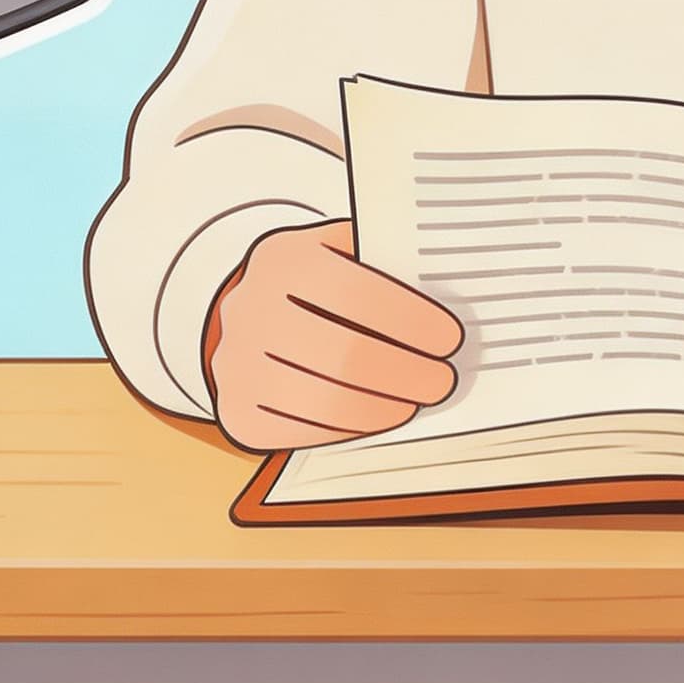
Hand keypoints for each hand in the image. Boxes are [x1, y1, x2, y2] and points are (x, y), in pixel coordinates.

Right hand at [202, 220, 462, 451]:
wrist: (252, 313)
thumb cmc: (317, 283)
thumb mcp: (341, 250)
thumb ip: (383, 258)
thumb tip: (446, 281)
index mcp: (284, 259)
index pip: (355, 293)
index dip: (409, 320)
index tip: (448, 339)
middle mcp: (251, 310)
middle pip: (341, 355)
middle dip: (404, 373)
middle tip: (440, 381)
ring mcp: (236, 364)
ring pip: (321, 401)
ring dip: (381, 409)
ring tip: (413, 402)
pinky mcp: (236, 410)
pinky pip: (298, 432)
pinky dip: (347, 431)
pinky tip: (376, 419)